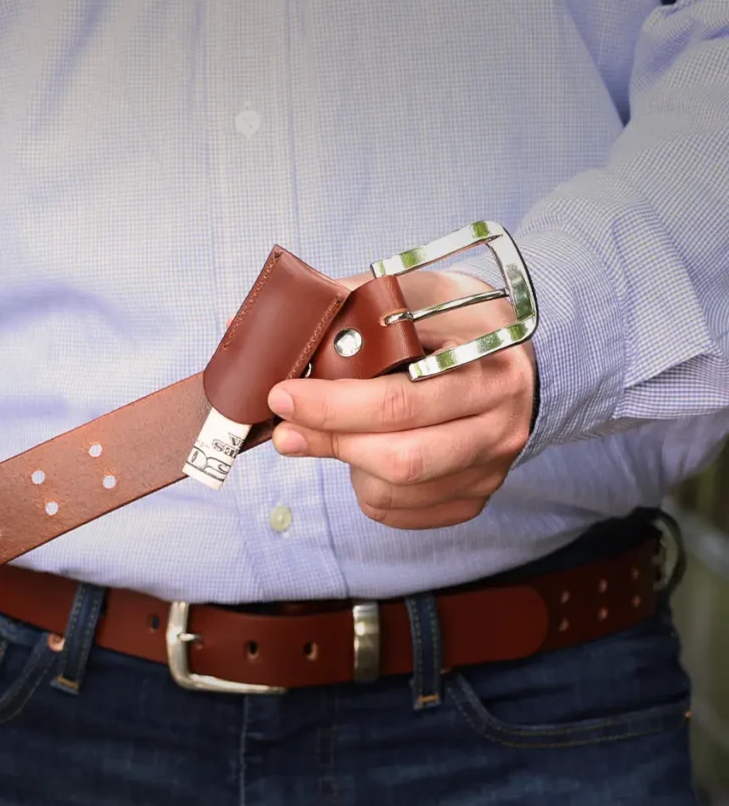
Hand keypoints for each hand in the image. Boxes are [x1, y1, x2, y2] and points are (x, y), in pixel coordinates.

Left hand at [268, 270, 536, 529]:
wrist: (522, 364)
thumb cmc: (462, 324)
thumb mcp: (425, 293)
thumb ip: (366, 303)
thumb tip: (300, 317)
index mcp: (487, 369)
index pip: (401, 401)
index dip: (333, 405)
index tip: (283, 396)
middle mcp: (498, 426)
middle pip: (400, 457)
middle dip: (330, 442)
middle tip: (286, 431)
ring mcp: (490, 469)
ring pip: (395, 490)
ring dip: (348, 464)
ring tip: (336, 434)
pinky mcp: (474, 498)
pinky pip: (399, 511)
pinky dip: (367, 488)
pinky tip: (366, 456)